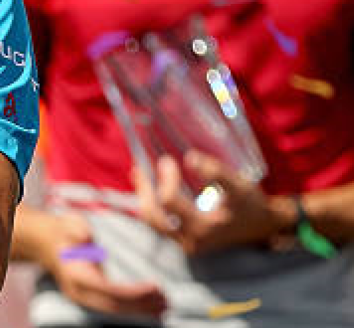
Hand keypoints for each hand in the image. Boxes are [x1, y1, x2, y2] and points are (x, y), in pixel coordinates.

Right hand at [39, 212, 167, 317]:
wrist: (48, 242)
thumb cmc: (63, 231)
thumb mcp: (69, 223)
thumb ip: (77, 229)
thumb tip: (85, 237)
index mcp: (76, 275)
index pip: (108, 289)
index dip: (133, 292)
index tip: (155, 287)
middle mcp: (80, 291)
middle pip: (114, 305)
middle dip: (141, 305)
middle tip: (166, 300)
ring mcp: (85, 297)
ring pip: (116, 310)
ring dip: (141, 310)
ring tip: (165, 306)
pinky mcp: (92, 297)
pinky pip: (114, 307)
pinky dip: (133, 308)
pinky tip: (151, 307)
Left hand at [134, 152, 290, 254]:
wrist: (262, 227)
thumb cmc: (250, 205)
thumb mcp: (238, 185)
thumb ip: (215, 171)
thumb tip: (190, 158)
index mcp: (204, 227)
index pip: (170, 201)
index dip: (166, 179)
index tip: (168, 161)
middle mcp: (191, 240)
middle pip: (153, 216)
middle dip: (144, 190)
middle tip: (139, 168)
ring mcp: (186, 243)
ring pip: (152, 222)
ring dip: (144, 198)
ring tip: (139, 175)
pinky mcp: (185, 240)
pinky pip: (160, 224)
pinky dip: (152, 206)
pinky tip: (149, 187)